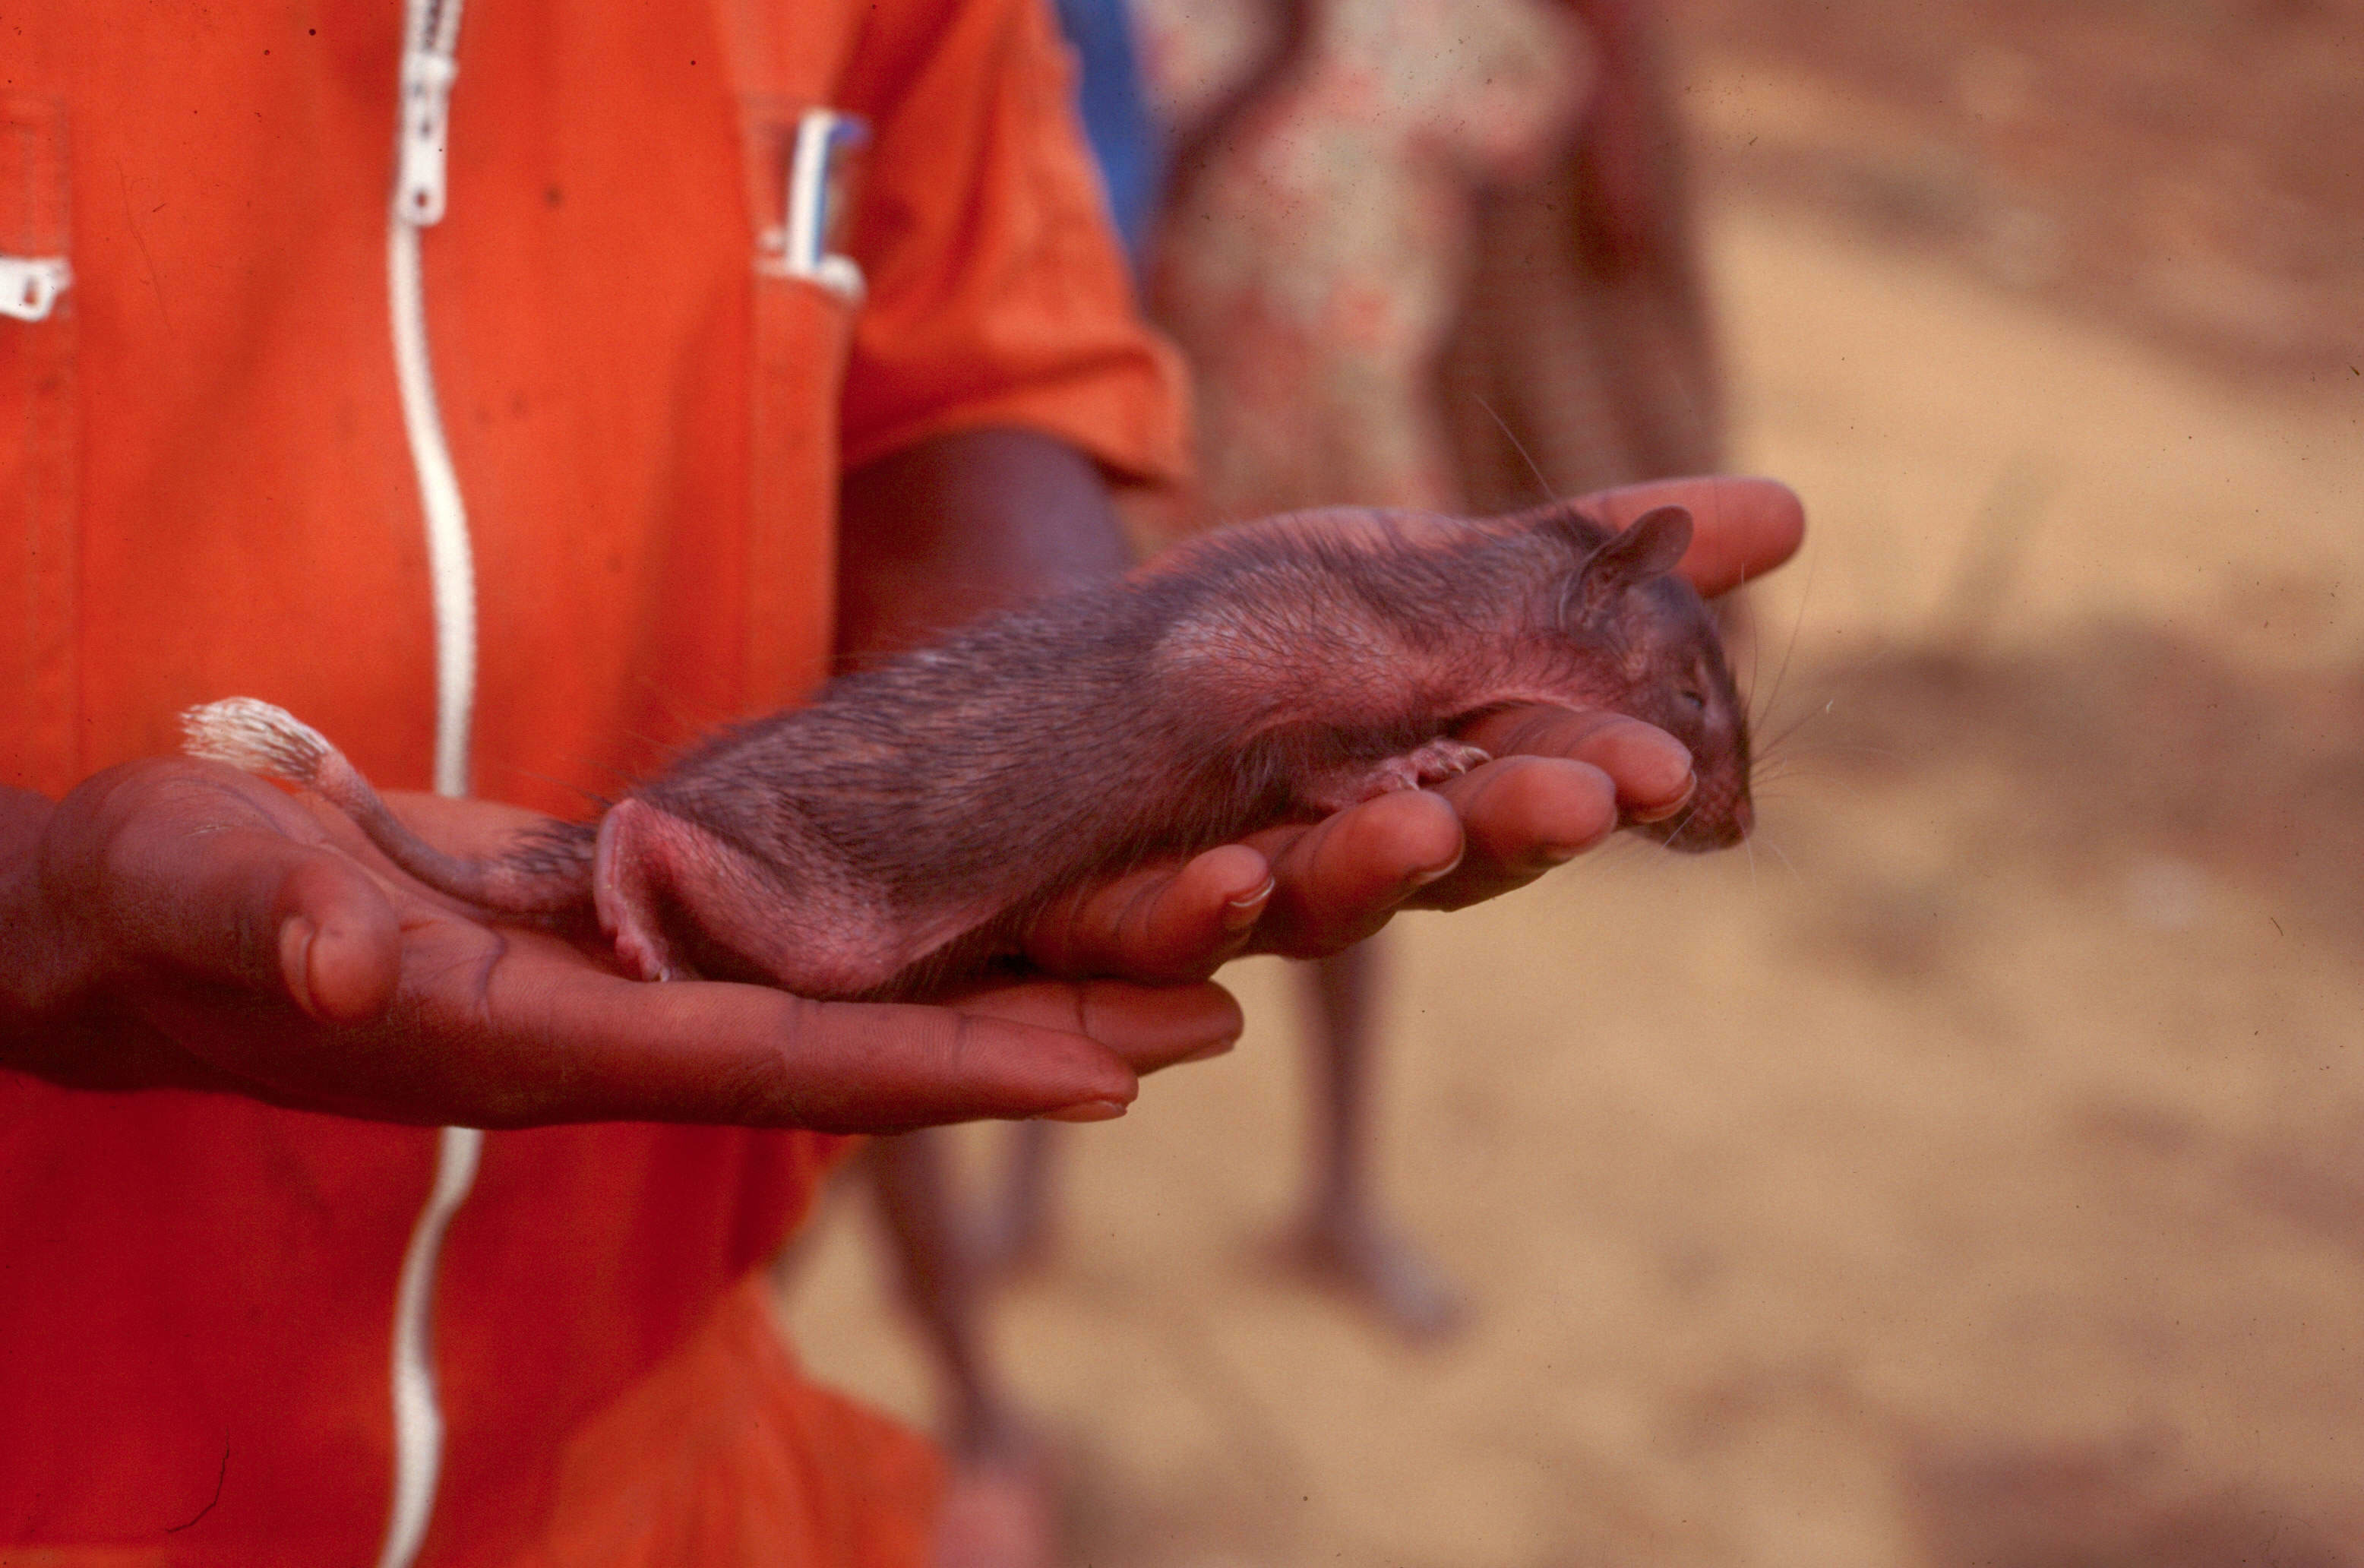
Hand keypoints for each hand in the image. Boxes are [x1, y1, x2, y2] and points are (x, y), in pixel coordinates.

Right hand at [0, 762, 1238, 1131]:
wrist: (143, 913)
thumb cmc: (166, 900)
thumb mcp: (209, 892)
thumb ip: (287, 929)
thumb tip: (353, 963)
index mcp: (555, 1041)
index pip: (791, 1065)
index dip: (954, 1065)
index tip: (1111, 1066)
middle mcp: (628, 1037)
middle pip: (879, 1051)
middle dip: (1049, 1032)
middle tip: (1225, 1000)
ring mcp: (639, 995)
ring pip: (867, 1001)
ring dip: (1017, 983)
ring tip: (1176, 950)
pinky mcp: (632, 941)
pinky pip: (812, 954)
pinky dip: (923, 943)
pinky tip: (1011, 913)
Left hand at [1019, 475, 1803, 975]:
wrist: (1093, 675)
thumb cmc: (1280, 628)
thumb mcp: (1430, 569)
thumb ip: (1586, 566)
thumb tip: (1797, 510)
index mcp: (1448, 767)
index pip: (1539, 785)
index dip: (1597, 785)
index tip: (1668, 771)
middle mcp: (1361, 846)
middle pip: (1448, 857)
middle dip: (1517, 829)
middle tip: (1587, 799)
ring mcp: (1246, 888)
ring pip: (1315, 904)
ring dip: (1374, 871)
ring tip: (1415, 821)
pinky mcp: (1132, 918)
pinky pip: (1162, 932)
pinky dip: (1199, 916)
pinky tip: (1224, 878)